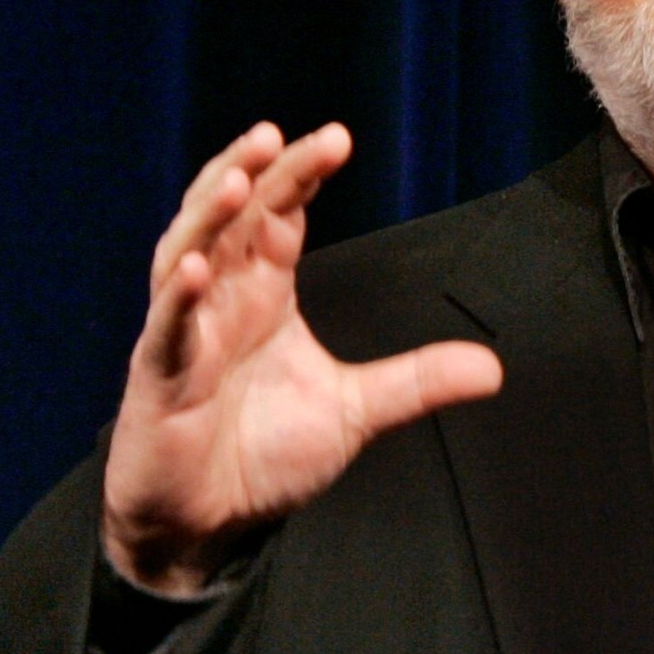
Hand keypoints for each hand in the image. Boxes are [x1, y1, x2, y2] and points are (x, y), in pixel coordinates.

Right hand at [101, 122, 503, 593]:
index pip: (280, 218)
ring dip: (208, 216)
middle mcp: (221, 302)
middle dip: (257, 174)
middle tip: (280, 133)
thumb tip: (494, 368)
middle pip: (233, 219)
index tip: (337, 139)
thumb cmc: (263, 453)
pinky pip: (166, 330)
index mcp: (263, 295)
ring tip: (239, 178)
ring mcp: (184, 334)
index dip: (300, 177)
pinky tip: (195, 270)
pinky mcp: (159, 378)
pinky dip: (178, 299)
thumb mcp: (357, 411)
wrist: (208, 520)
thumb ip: (417, 381)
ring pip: (185, 254)